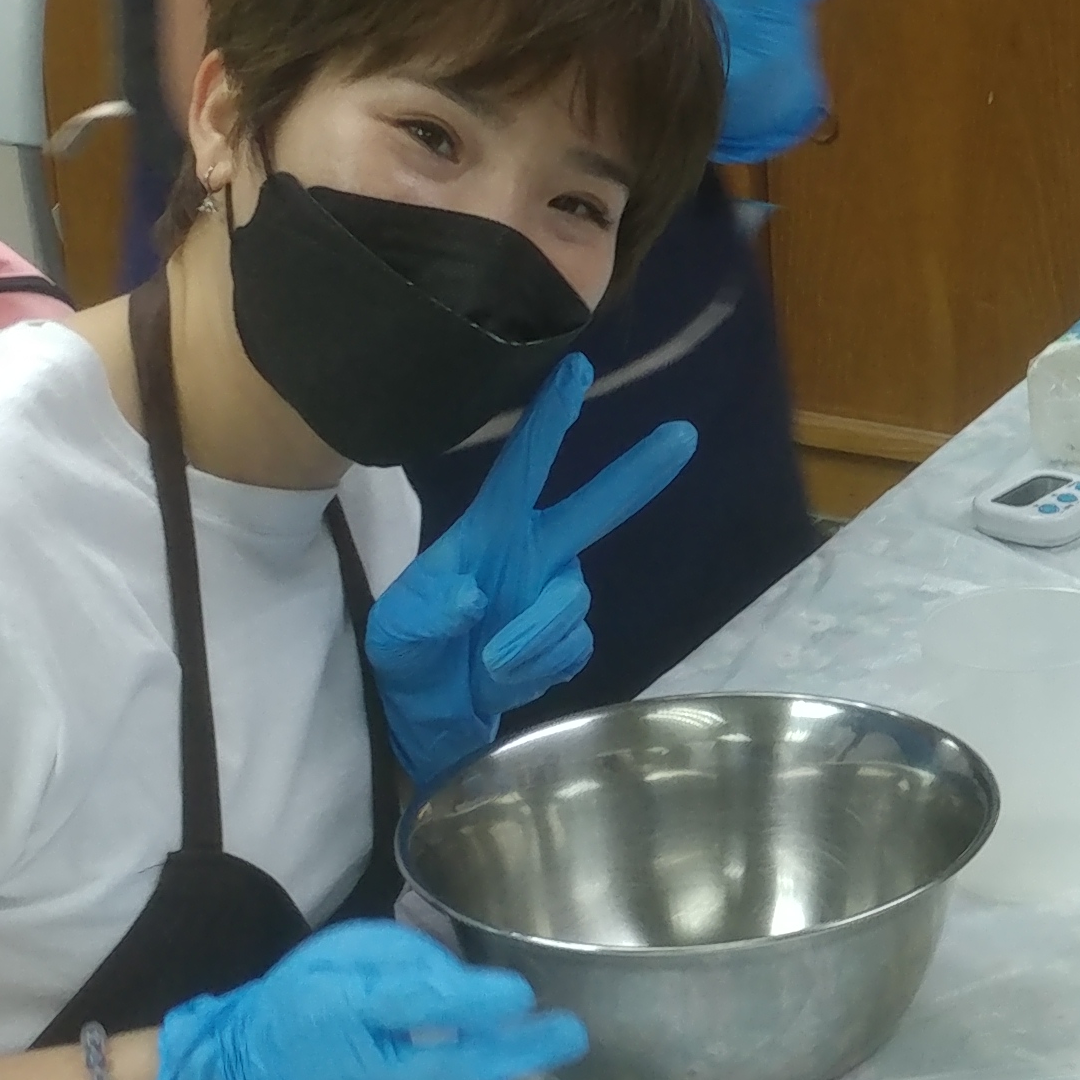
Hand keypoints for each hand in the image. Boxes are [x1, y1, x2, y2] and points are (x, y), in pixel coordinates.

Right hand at [152, 921, 586, 1079]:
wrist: (256, 1070)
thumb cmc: (316, 996)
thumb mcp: (354, 952)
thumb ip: (415, 961)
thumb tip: (480, 991)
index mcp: (336, 1009)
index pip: (408, 1007)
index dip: (468, 1003)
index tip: (520, 995)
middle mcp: (349, 1076)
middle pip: (444, 1075)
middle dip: (514, 1055)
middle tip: (568, 1033)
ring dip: (495, 1076)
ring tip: (495, 1045)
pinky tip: (468, 1079)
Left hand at [365, 357, 695, 787]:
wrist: (429, 714)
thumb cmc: (408, 653)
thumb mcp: (397, 633)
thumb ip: (429, 615)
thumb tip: (472, 599)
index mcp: (490, 530)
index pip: (523, 466)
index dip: (550, 417)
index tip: (574, 365)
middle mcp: (535, 553)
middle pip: (595, 507)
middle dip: (637, 473)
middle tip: (681, 435)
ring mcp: (556, 596)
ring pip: (570, 605)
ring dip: (527, 641)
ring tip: (486, 665)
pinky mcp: (568, 642)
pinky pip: (569, 649)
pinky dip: (533, 670)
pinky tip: (502, 678)